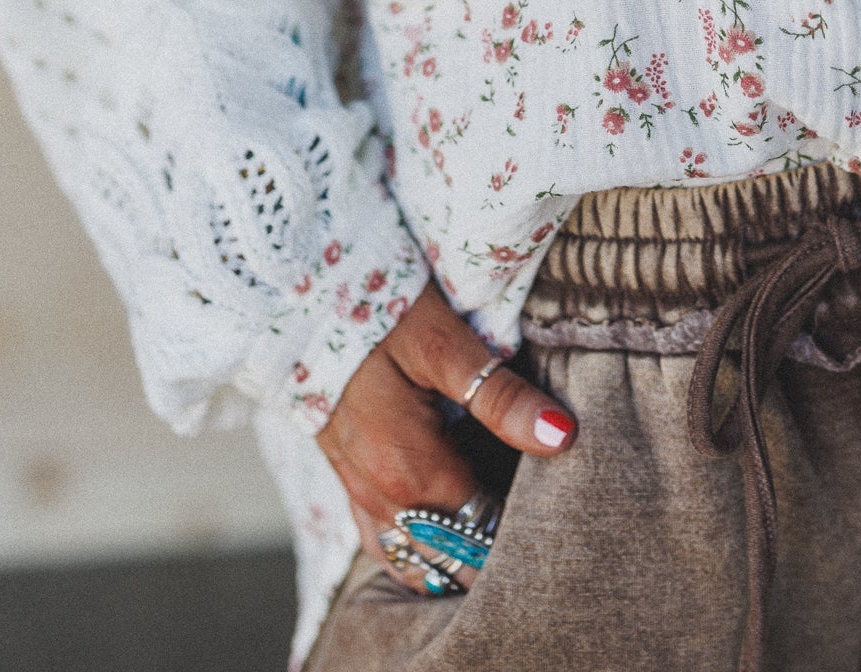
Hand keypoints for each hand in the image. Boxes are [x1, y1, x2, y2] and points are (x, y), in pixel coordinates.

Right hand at [317, 279, 575, 590]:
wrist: (299, 297)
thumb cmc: (379, 312)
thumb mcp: (446, 344)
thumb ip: (501, 397)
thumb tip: (562, 436)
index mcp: (410, 473)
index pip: (482, 537)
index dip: (524, 531)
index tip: (557, 511)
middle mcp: (381, 499)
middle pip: (449, 563)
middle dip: (492, 556)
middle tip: (539, 529)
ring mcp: (358, 493)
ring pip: (415, 563)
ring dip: (455, 561)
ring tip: (498, 539)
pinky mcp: (347, 479)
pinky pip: (385, 542)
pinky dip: (420, 553)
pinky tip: (445, 535)